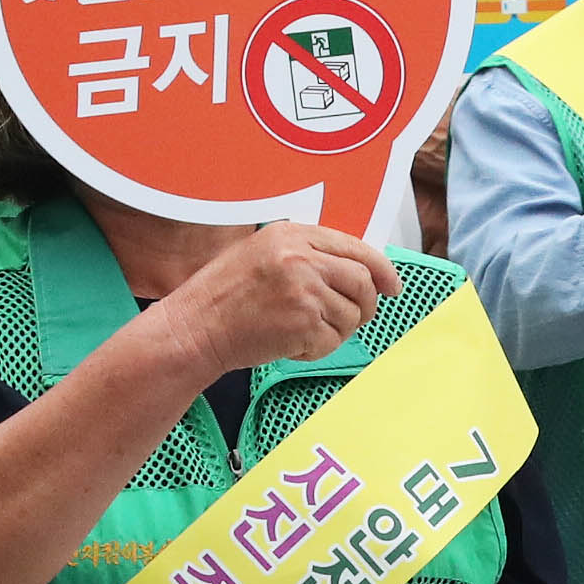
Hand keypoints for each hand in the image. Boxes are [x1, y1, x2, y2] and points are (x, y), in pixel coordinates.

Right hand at [159, 221, 401, 374]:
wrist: (191, 330)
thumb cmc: (221, 298)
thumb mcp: (261, 255)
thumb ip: (306, 253)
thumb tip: (357, 267)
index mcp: (292, 234)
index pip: (356, 247)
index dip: (381, 269)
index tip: (392, 286)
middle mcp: (301, 257)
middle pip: (363, 281)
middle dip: (366, 305)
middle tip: (357, 318)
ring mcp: (304, 289)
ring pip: (352, 314)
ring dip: (336, 331)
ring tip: (302, 332)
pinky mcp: (302, 322)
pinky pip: (332, 341)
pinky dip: (316, 350)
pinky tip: (289, 345)